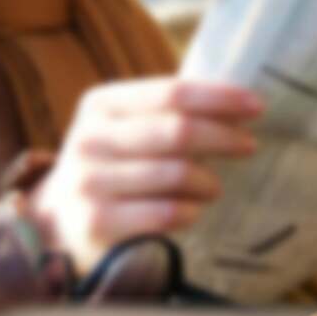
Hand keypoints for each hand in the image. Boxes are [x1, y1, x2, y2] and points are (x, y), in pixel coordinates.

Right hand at [20, 77, 264, 271]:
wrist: (58, 222)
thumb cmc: (114, 168)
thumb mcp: (128, 130)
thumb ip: (171, 114)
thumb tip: (241, 104)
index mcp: (101, 104)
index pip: (172, 93)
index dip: (219, 98)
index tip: (257, 106)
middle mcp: (90, 139)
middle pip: (179, 132)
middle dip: (224, 137)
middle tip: (249, 146)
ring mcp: (89, 181)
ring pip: (176, 174)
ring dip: (208, 182)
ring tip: (213, 187)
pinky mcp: (96, 222)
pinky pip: (166, 213)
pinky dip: (190, 212)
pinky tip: (192, 211)